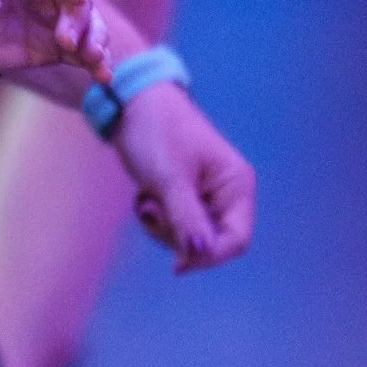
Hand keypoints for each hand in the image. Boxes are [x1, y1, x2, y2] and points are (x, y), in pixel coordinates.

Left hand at [108, 81, 255, 270]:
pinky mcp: (185, 195)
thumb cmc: (156, 132)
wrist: (130, 103)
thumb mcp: (169, 178)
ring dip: (162, 227)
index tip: (178, 263)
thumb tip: (198, 254)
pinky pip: (174, 225)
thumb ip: (185, 218)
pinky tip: (145, 196)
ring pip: (189, 237)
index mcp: (236, 185)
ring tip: (147, 199)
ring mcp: (206, 195)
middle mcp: (227, 193)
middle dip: (177, 236)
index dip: (210, 256)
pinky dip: (157, 218)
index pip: (237, 239)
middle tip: (152, 212)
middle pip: (211, 243)